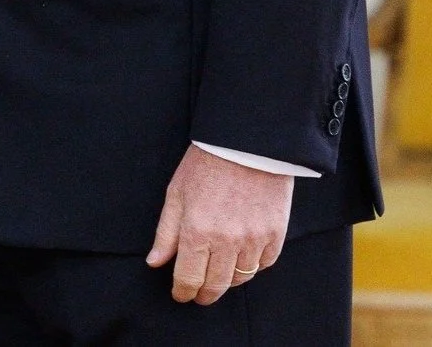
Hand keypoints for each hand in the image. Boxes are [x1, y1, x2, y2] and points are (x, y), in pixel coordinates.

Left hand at [146, 145, 292, 304]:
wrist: (247, 138)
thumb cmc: (207, 162)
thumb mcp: (177, 192)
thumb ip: (166, 232)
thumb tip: (155, 263)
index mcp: (197, 232)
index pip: (188, 280)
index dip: (183, 292)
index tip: (181, 293)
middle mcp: (226, 240)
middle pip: (215, 286)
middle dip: (204, 294)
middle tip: (200, 292)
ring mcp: (254, 237)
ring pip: (241, 278)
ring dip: (229, 279)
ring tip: (222, 270)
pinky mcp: (276, 231)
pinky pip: (265, 263)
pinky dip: (254, 264)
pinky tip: (245, 255)